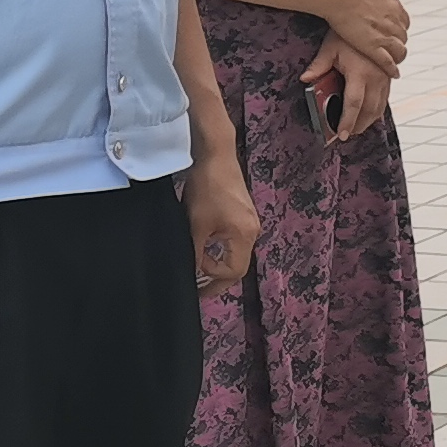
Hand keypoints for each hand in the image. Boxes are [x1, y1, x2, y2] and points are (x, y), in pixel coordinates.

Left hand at [185, 146, 259, 285]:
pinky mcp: (244, 214)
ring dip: (220, 265)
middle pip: (239, 266)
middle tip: (199, 290)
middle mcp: (253, 231)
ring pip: (237, 254)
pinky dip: (223, 252)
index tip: (193, 272)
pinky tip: (207, 248)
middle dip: (219, 279)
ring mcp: (251, 222)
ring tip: (201, 271)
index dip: (213, 277)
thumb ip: (196, 251)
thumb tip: (193, 272)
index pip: (234, 271)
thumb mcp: (196, 224)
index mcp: (244, 235)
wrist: (216, 156)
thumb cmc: (206, 188)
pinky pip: (236, 242)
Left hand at [305, 35, 395, 138]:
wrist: (370, 19)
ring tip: (357, 126)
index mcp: (360, 73)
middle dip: (359, 125)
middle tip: (347, 134)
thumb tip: (305, 79)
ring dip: (369, 120)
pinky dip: (377, 108)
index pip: (353, 104)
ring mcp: (385, 77)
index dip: (347, 121)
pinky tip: (367, 111)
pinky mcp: (389, 76)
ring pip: (380, 107)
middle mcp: (376, 77)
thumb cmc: (348, 32)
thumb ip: (318, 66)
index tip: (342, 134)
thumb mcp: (330, 47)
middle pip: (369, 110)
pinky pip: (385, 98)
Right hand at [328, 0, 409, 69]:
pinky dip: (392, 69)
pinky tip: (393, 74)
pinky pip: (387, 62)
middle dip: (398, 43)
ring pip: (399, 51)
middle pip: (402, 37)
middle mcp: (393, 22)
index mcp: (395, 7)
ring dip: (398, 56)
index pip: (404, 22)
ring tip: (394, 62)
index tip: (393, 31)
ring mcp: (384, 36)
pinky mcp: (373, 47)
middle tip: (392, 48)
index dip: (399, 28)